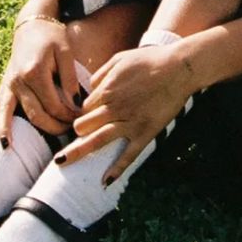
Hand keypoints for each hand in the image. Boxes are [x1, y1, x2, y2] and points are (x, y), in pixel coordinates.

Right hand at [0, 20, 79, 143]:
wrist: (31, 24)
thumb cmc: (52, 37)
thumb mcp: (66, 53)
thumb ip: (71, 79)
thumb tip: (75, 105)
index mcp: (34, 71)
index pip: (54, 104)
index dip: (69, 115)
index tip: (81, 119)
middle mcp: (18, 81)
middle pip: (35, 114)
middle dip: (53, 127)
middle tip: (69, 131)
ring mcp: (8, 84)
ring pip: (10, 115)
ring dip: (14, 133)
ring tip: (11, 151)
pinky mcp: (3, 86)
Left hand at [57, 44, 195, 181]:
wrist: (179, 68)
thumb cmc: (150, 60)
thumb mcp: (119, 59)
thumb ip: (100, 74)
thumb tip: (89, 88)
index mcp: (106, 90)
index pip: (83, 108)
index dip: (81, 113)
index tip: (85, 118)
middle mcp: (114, 109)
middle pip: (83, 126)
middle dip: (77, 131)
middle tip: (78, 137)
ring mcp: (129, 123)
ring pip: (96, 141)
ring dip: (77, 152)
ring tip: (62, 162)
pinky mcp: (145, 133)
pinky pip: (128, 155)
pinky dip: (116, 170)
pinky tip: (105, 182)